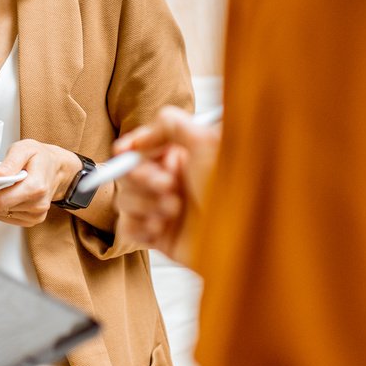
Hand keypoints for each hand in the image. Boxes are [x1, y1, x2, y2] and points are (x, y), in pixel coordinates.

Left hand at [0, 140, 83, 226]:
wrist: (56, 169)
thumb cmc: (40, 158)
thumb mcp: (25, 148)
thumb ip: (12, 160)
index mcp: (36, 186)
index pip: (2, 200)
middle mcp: (38, 204)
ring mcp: (37, 214)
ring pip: (1, 215)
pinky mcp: (33, 220)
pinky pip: (8, 218)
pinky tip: (1, 197)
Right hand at [112, 107, 221, 261]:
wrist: (242, 241)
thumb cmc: (233, 192)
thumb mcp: (206, 141)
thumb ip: (171, 124)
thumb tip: (140, 137)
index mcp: (184, 157)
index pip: (145, 144)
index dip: (132, 145)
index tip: (124, 150)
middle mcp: (172, 181)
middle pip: (130, 170)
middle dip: (142, 176)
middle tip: (167, 185)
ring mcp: (163, 208)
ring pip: (125, 198)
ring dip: (144, 202)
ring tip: (173, 209)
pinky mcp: (158, 236)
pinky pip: (127, 226)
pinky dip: (139, 225)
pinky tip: (159, 227)